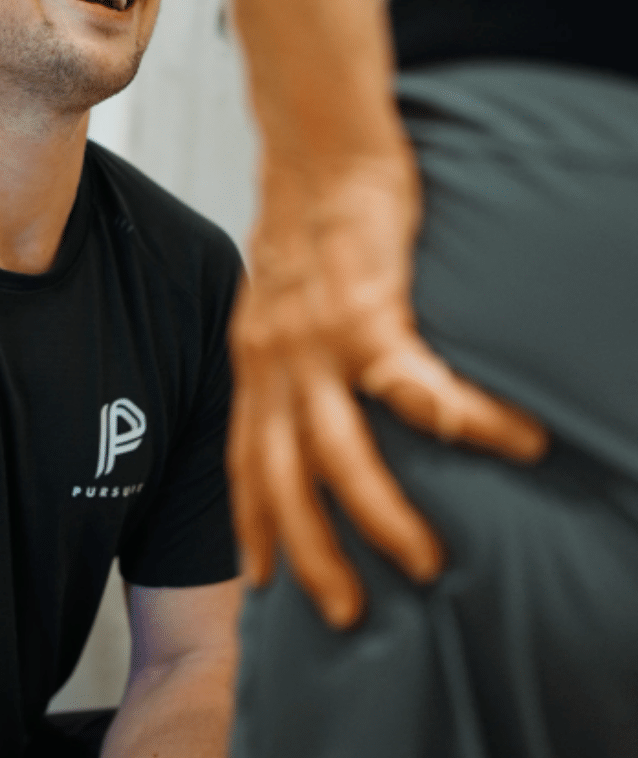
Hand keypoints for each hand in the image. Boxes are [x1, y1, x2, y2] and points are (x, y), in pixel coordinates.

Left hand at [227, 145, 546, 625]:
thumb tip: (318, 393)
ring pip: (340, 456)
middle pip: (280, 480)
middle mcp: (273, 364)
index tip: (260, 577)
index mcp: (255, 362)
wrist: (321, 145)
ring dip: (381, 517)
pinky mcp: (366, 314)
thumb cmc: (314, 219)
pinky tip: (515, 445)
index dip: (249, 522)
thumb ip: (289, 352)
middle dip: (305, 553)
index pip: (243, 459)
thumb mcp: (278, 296)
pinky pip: (418, 388)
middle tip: (341, 612)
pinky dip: (467, 423)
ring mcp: (314, 344)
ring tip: (425, 563)